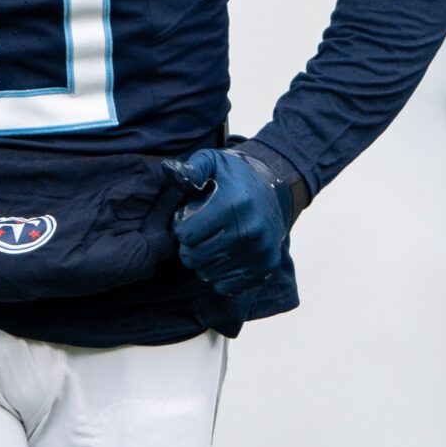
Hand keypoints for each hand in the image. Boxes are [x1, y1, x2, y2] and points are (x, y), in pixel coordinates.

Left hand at [163, 145, 302, 295]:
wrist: (276, 188)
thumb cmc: (235, 176)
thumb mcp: (213, 161)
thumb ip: (190, 167)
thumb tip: (169, 169)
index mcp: (234, 203)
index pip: (186, 233)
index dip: (181, 226)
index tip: (189, 217)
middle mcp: (249, 230)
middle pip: (194, 257)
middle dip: (188, 246)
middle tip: (197, 233)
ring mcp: (260, 251)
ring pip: (207, 274)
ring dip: (203, 261)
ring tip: (211, 242)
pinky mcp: (266, 267)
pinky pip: (226, 286)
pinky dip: (219, 275)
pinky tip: (223, 256)